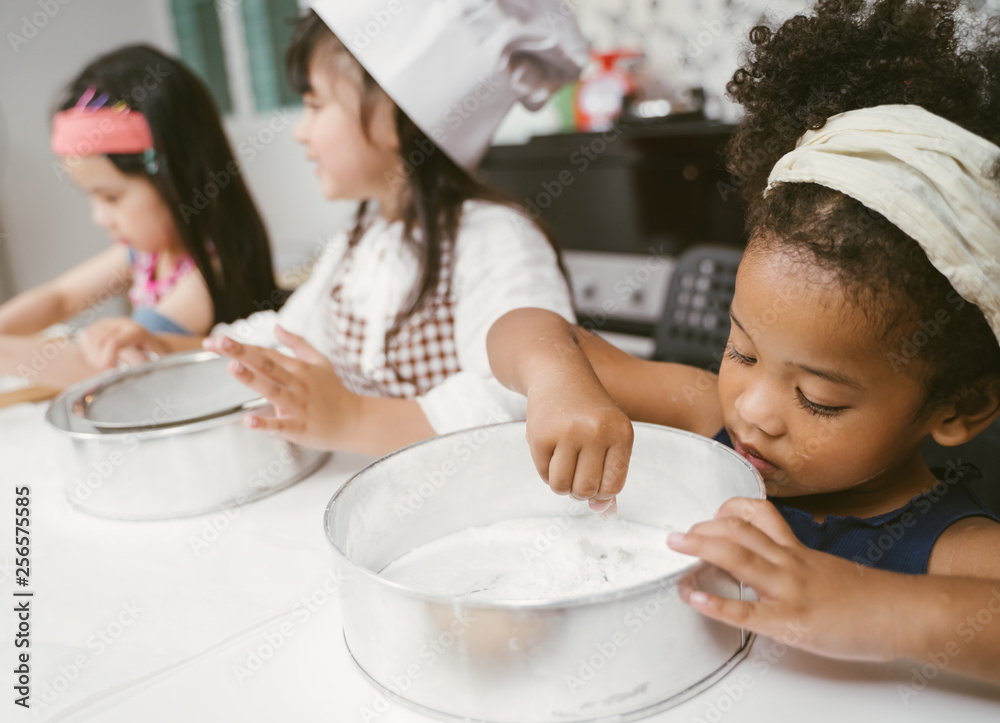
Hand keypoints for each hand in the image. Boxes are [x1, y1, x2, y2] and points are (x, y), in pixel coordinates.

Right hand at [80, 318, 165, 368]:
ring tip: (104, 364)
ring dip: (92, 354)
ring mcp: (110, 322)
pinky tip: (98, 357)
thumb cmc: (155, 356)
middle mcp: (122, 323)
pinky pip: (87, 336)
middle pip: (100, 341)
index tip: (108, 369)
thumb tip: (131, 373)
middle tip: (108, 369)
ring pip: (90, 337)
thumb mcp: (157, 361)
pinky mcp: (100, 325)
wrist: (153, 344)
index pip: (114, 343)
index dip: (106, 358)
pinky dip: (88, 349)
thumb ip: (144, 366)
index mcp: (137, 331)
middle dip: (99, 359)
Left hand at [203, 325, 360, 449]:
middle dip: (242, 353)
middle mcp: (297, 383)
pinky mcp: (300, 427)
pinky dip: (265, 423)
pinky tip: (248, 421)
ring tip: (233, 367)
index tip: (216, 340)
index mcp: (299, 367)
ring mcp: (299, 405)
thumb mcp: (320, 361)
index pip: (266, 353)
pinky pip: (281, 425)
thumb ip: (297, 344)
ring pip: (273, 390)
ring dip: (252, 379)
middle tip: (220, 343)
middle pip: (267, 365)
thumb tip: (277, 327)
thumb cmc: (334, 392)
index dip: (241, 346)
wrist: (355, 420)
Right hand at [525, 366, 632, 515]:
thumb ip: (609, 471)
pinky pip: (543, 474)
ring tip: (563, 464)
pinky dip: (546, 470)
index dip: (601, 491)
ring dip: (561, 483)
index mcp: (621, 433)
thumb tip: (602, 511)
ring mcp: (567, 433)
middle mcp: (596, 432)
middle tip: (576, 472)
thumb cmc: (588, 409)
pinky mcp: (540, 435)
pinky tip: (551, 451)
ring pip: (562, 486)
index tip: (594, 481)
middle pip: (586, 489)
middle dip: (579, 490)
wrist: (559, 373)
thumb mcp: (609, 433)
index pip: (613, 485)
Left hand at [667, 497, 905, 662]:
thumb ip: (801, 565)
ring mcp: (790, 589)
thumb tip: (775, 566)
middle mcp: (791, 563)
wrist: (905, 614)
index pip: (761, 516)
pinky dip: (715, 603)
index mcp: (799, 551)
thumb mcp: (829, 569)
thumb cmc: (871, 598)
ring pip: (740, 557)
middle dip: (703, 529)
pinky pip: (747, 610)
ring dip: (701, 549)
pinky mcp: (792, 621)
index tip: (712, 511)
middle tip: (678, 535)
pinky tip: (693, 598)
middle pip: (740, 531)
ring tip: (674, 546)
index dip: (731, 509)